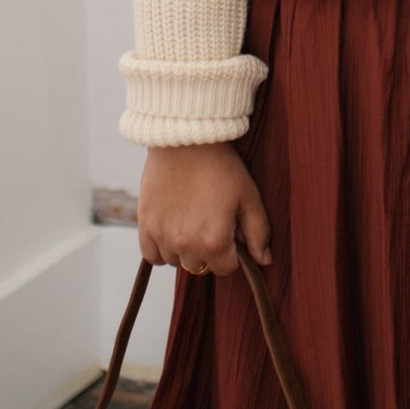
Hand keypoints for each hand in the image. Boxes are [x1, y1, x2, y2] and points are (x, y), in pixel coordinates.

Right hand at [137, 140, 272, 277]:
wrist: (187, 139)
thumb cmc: (221, 166)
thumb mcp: (248, 196)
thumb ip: (258, 232)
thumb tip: (264, 261)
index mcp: (214, 242)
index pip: (226, 269)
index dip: (232, 252)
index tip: (229, 231)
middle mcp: (186, 245)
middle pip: (200, 266)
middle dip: (209, 250)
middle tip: (210, 221)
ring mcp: (163, 237)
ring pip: (177, 261)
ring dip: (185, 248)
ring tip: (191, 219)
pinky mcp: (145, 225)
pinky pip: (152, 256)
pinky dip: (161, 248)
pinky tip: (172, 229)